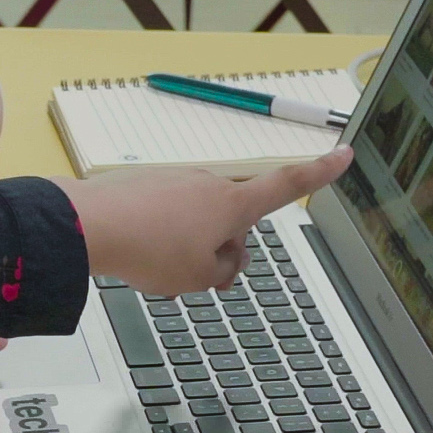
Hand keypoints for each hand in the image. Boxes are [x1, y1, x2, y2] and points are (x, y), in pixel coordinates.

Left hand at [55, 149, 351, 296]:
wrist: (90, 225)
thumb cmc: (147, 248)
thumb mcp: (201, 277)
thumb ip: (223, 269)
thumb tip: (220, 256)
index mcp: (234, 203)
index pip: (288, 184)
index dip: (320, 172)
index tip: (342, 153)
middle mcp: (208, 185)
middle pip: (233, 222)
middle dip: (223, 250)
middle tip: (197, 278)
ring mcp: (175, 182)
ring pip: (196, 223)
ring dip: (187, 248)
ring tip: (158, 271)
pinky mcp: (145, 185)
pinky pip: (165, 216)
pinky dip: (158, 237)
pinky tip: (138, 255)